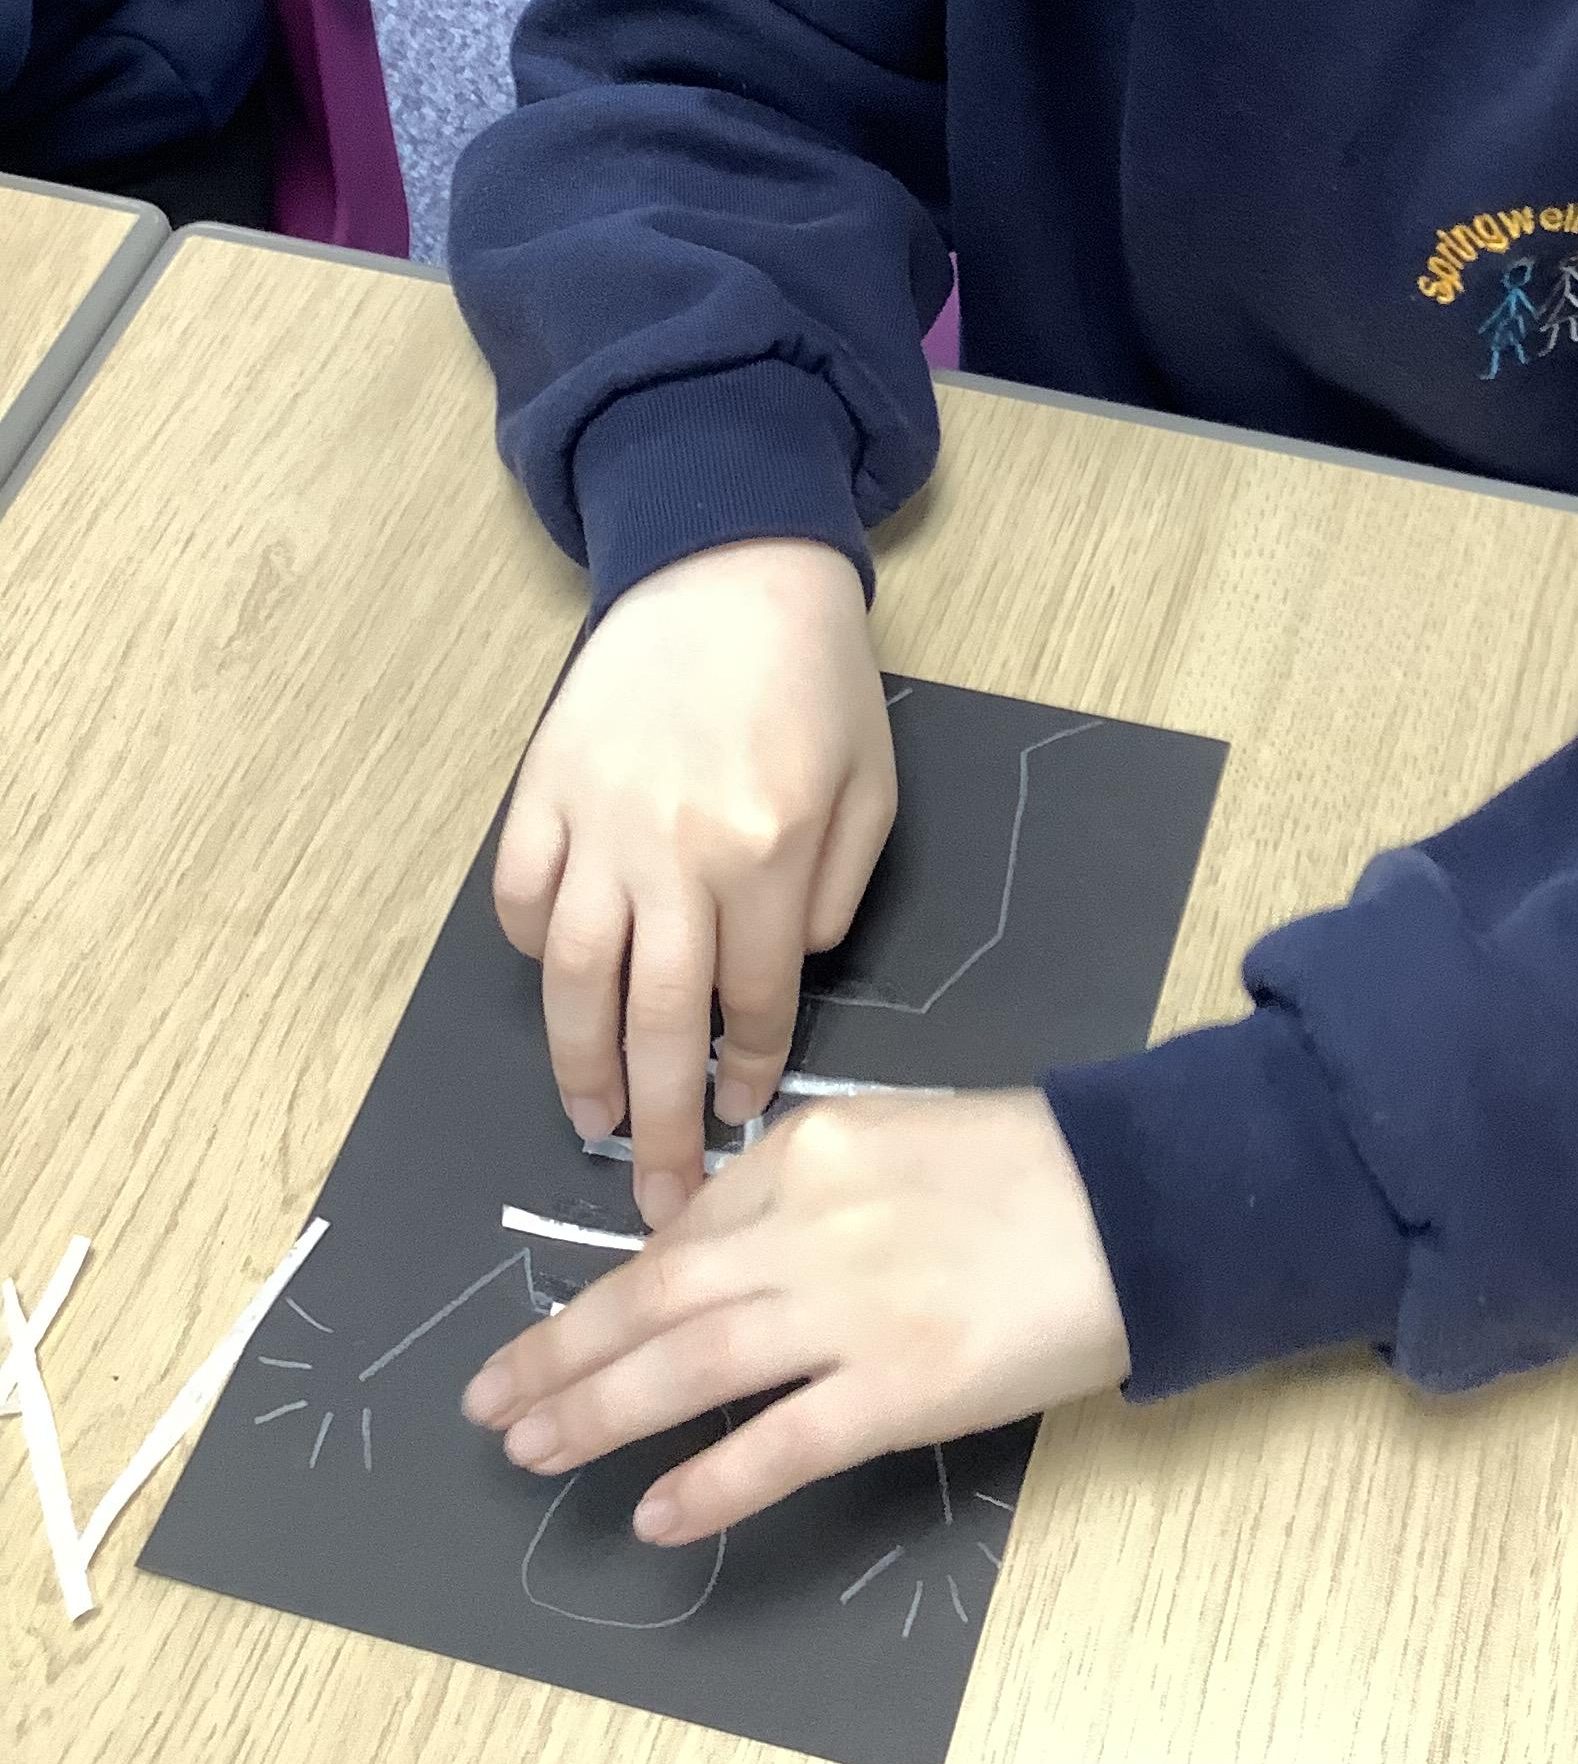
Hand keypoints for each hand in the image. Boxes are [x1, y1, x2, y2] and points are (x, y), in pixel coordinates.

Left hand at [460, 1089, 1129, 1536]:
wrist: (1137, 1200)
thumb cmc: (1029, 1167)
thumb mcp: (897, 1139)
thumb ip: (805, 1190)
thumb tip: (714, 1251)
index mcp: (810, 1152)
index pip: (683, 1233)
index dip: (609, 1294)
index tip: (560, 1334)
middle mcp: (811, 1224)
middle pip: (654, 1298)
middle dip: (561, 1353)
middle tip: (492, 1401)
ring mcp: (852, 1309)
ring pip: (689, 1367)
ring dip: (597, 1412)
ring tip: (533, 1449)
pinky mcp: (900, 1387)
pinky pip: (779, 1444)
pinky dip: (707, 1482)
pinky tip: (655, 1513)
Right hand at [494, 537, 894, 1226]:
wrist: (733, 565)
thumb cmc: (815, 678)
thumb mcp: (871, 783)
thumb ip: (835, 889)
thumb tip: (783, 974)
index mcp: (767, 853)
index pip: (755, 1001)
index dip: (746, 1072)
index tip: (733, 1123)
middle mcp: (675, 853)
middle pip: (657, 1019)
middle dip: (655, 1123)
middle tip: (650, 1197)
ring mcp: (599, 821)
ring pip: (572, 975)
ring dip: (577, 1061)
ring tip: (588, 1120)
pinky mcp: (544, 787)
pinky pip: (521, 893)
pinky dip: (531, 946)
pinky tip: (555, 985)